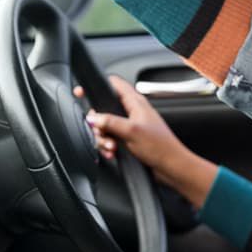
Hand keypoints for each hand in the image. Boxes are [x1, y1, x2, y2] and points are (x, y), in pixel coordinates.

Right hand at [77, 75, 218, 207]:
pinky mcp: (128, 139)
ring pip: (105, 127)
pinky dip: (108, 146)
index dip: (97, 86)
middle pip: (103, 109)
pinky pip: (110, 139)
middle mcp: (131, 111)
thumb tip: (92, 117)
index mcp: (135, 102)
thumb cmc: (159, 146)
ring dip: (103, 138)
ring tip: (112, 148)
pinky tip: (112, 153)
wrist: (170, 166)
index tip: (81, 93)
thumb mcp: (131, 131)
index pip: (114, 85)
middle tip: (102, 134)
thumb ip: (110, 122)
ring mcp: (129, 125)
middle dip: (98, 124)